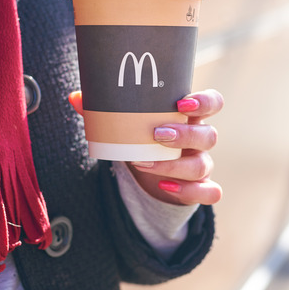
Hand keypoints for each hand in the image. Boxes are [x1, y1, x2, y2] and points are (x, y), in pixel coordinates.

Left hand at [69, 89, 223, 205]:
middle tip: (156, 133)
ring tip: (144, 162)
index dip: (205, 101)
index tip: (182, 102)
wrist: (148, 173)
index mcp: (189, 117)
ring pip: (202, 166)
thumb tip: (75, 97)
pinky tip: (165, 186)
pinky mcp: (199, 188)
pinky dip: (190, 192)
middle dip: (185, 135)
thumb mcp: (127, 124)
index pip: (213, 103)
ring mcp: (202, 164)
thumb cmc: (141, 138)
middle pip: (209, 136)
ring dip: (174, 165)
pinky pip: (209, 193)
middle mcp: (200, 140)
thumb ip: (105, 110)